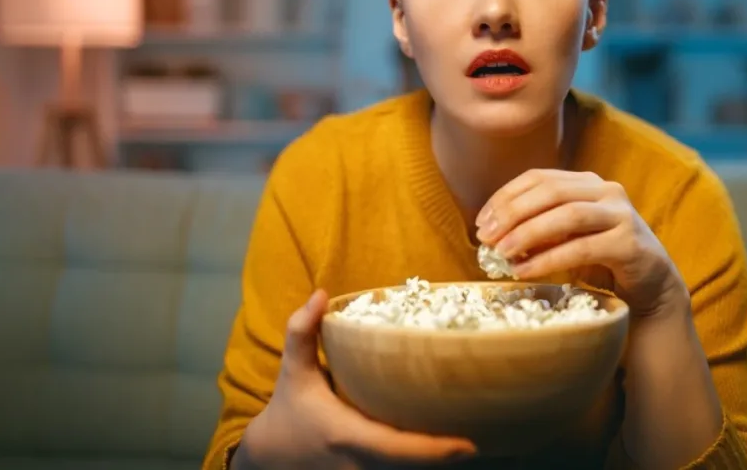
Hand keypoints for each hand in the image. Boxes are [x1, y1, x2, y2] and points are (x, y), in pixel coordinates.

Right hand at [234, 290, 476, 469]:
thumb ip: (303, 332)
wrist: (265, 459)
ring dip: (435, 465)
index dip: (434, 451)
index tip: (469, 445)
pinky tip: (443, 455)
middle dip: (446, 458)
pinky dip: (419, 467)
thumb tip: (320, 293)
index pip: (398, 449)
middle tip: (481, 437)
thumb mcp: (293, 371)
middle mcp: (359, 464)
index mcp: (347, 435)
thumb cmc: (287, 411)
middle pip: (413, 469)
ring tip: (469, 445)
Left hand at [475, 169, 686, 317]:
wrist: (650, 286)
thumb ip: (539, 228)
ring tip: (502, 254)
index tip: (482, 221)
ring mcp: (621, 214)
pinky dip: (549, 259)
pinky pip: (583, 247)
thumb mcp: (566, 237)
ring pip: (568, 215)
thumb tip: (493, 234)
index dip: (506, 196)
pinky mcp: (630, 243)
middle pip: (551, 191)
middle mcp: (606, 190)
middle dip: (513, 212)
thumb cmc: (601, 260)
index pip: (539, 177)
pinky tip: (525, 271)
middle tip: (486, 237)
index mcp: (587, 182)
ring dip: (529, 233)